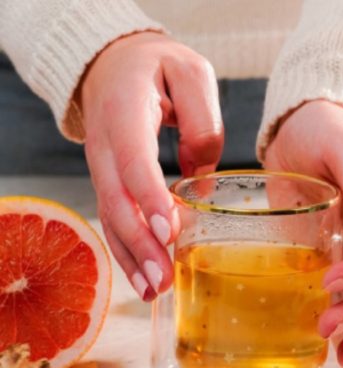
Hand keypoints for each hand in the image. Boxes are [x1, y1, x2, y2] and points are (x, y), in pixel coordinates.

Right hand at [80, 32, 222, 300]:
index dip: (149, 197)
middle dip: (140, 243)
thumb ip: (202, 123)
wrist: (116, 64)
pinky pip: (113, 216)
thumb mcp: (191, 75)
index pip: (135, 160)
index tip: (168, 232)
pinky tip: (143, 274)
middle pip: (116, 199)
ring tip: (154, 291)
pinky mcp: (108, 178)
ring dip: (131, 256)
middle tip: (163, 279)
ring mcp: (101, 163)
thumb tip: (199, 180)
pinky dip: (127, 248)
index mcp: (125, 110)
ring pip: (110, 216)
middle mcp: (105, 143)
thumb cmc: (158, 67)